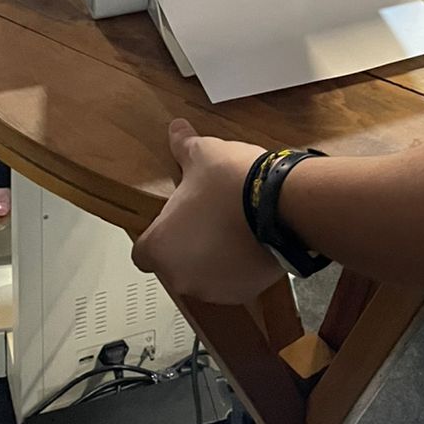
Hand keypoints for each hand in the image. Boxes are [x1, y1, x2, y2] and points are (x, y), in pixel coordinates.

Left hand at [132, 121, 280, 306]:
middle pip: (175, 264)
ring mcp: (213, 289)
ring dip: (213, 259)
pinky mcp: (243, 293)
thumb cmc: (233, 185)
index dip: (158, 234)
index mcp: (161, 246)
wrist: (281, 204)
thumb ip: (183, 146)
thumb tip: (176, 130)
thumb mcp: (203, 155)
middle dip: (188, 246)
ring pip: (205, 275)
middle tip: (206, 218)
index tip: (174, 220)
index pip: (143, 251)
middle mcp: (181, 275)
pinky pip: (233, 281)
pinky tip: (250, 240)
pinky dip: (239, 267)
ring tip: (231, 227)